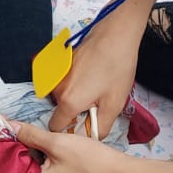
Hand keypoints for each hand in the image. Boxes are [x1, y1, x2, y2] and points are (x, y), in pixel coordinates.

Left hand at [12, 121, 137, 172]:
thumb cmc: (90, 161)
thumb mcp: (58, 143)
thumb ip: (31, 134)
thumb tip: (8, 126)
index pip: (9, 164)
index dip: (3, 145)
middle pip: (20, 163)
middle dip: (15, 144)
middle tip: (7, 123)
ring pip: (32, 161)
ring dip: (28, 146)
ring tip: (20, 127)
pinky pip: (43, 163)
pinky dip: (40, 150)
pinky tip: (40, 137)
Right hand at [47, 19, 140, 135]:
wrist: (115, 35)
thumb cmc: (116, 68)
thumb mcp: (114, 103)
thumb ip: (101, 127)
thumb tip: (94, 138)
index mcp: (68, 101)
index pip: (55, 127)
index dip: (69, 130)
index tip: (83, 125)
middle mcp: (56, 88)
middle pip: (60, 110)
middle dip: (75, 111)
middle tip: (97, 102)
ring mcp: (56, 73)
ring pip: (62, 95)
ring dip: (75, 96)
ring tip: (96, 86)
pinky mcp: (59, 62)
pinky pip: (63, 81)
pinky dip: (74, 83)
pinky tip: (92, 73)